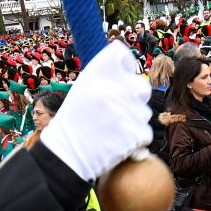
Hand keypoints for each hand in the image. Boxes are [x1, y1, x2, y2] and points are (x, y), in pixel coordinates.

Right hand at [40, 42, 150, 180]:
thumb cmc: (75, 120)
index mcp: (96, 72)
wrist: (66, 155)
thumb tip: (125, 55)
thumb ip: (105, 72)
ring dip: (132, 122)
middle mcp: (110, 88)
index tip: (117, 83)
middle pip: (142, 87)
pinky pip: (145, 133)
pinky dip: (134, 140)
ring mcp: (124, 111)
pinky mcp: (134, 134)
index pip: (124, 57)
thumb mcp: (83, 87)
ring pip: (144, 113)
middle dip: (133, 100)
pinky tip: (116, 142)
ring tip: (110, 130)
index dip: (124, 71)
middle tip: (114, 112)